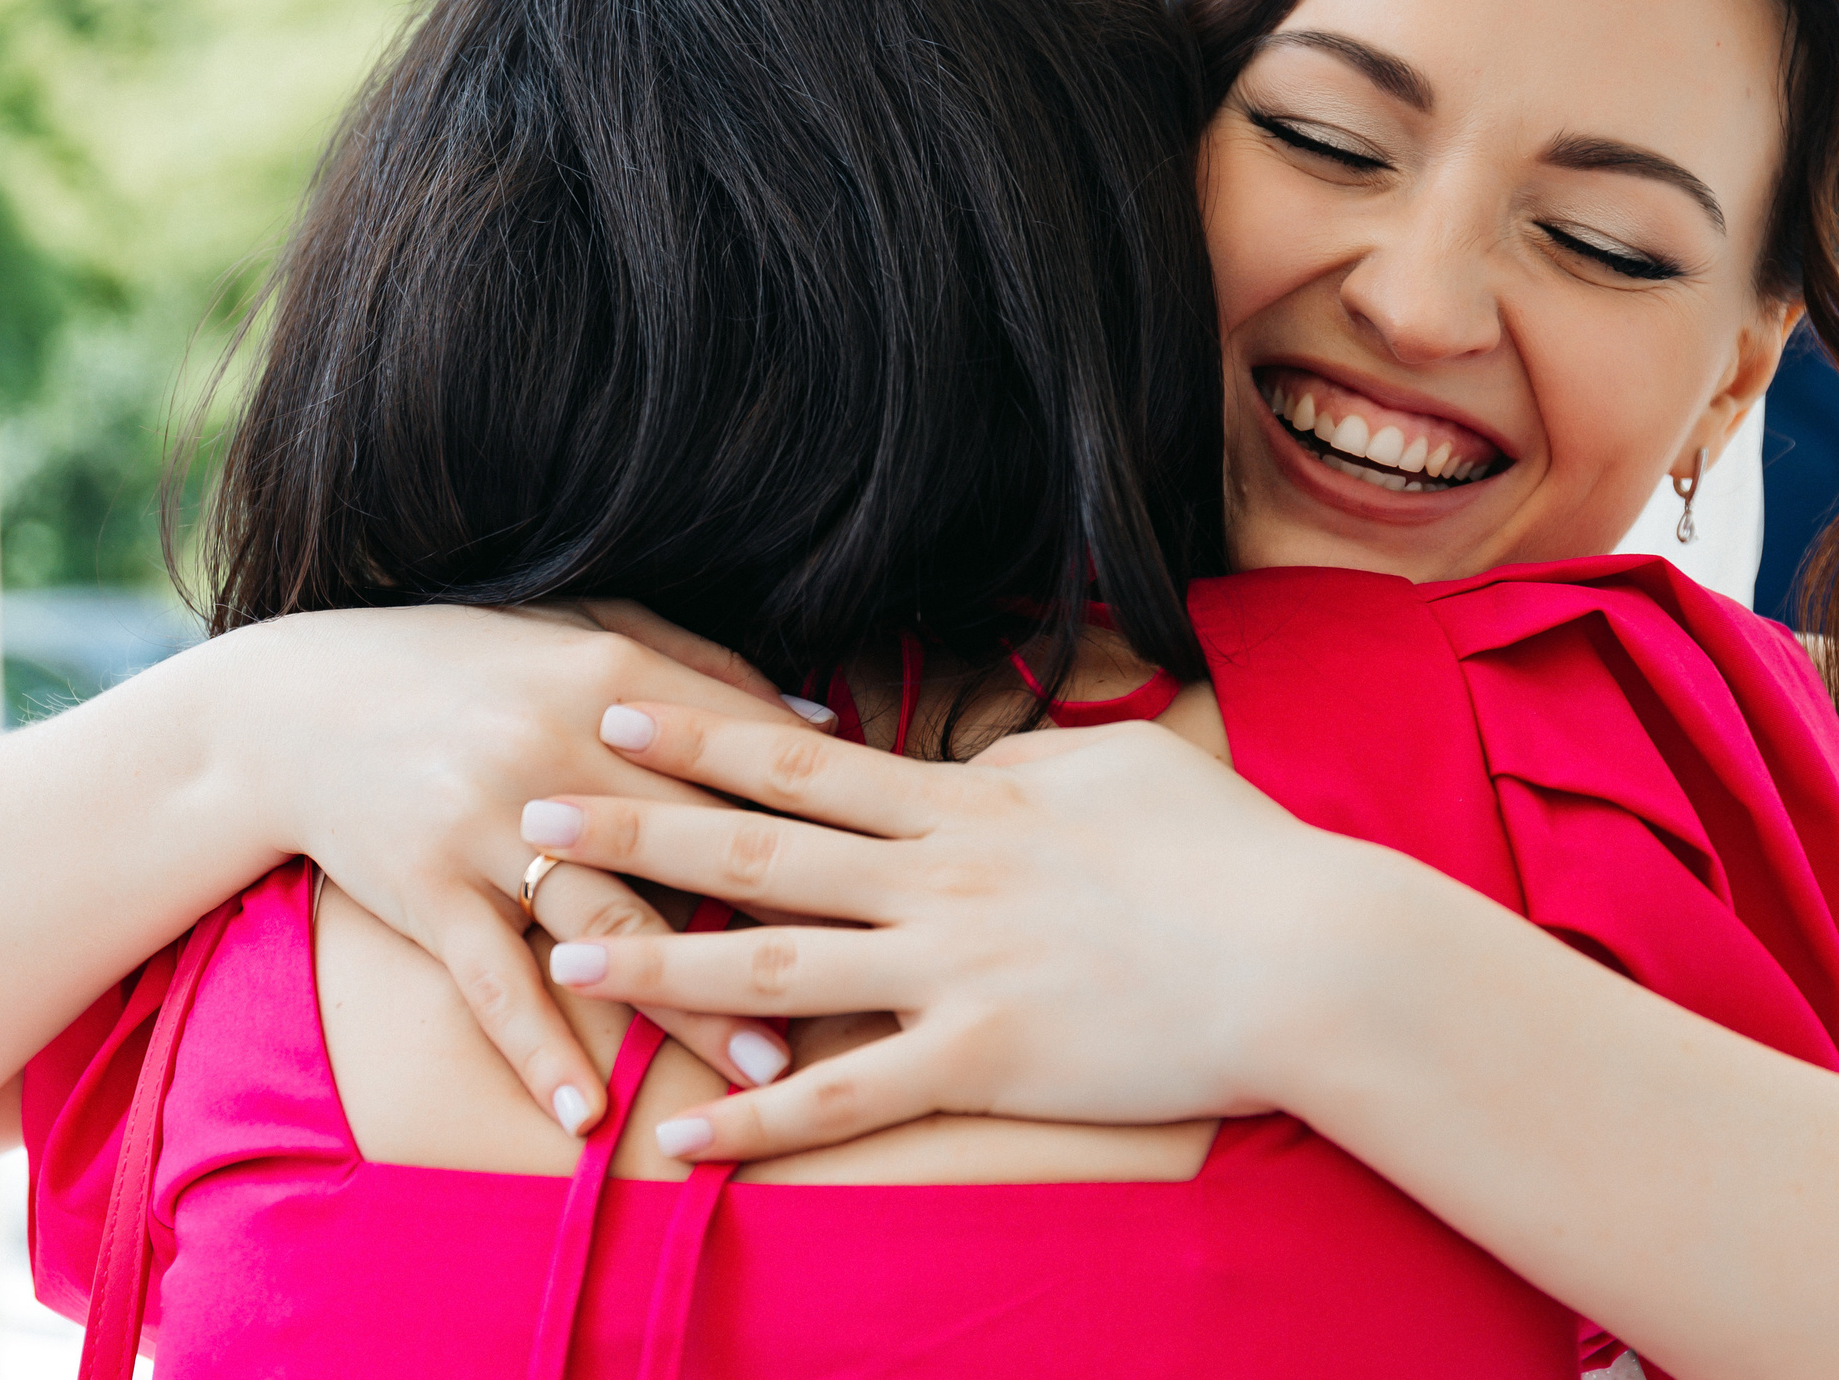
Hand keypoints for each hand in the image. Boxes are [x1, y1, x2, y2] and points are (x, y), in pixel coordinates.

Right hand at [177, 601, 825, 1130]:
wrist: (298, 704)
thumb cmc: (467, 664)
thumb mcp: (582, 629)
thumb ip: (705, 669)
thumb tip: (827, 719)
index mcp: (609, 674)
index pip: (744, 752)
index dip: (827, 815)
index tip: (905, 876)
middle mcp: (558, 749)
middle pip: (700, 850)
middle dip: (788, 925)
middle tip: (874, 998)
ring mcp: (489, 824)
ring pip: (614, 927)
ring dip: (692, 1008)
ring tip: (765, 1074)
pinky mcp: (427, 890)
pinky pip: (494, 984)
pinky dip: (541, 1052)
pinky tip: (588, 1117)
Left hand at [528, 701, 1348, 1158]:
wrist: (1308, 954)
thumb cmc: (1230, 853)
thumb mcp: (1123, 769)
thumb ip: (1032, 760)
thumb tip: (982, 760)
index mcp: (968, 803)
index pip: (803, 763)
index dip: (700, 731)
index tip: (613, 705)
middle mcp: (939, 877)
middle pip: (756, 850)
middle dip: (635, 828)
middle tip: (530, 811)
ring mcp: (955, 971)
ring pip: (775, 965)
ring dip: (662, 960)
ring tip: (564, 955)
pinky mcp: (986, 1062)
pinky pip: (847, 1096)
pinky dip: (758, 1115)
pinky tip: (680, 1132)